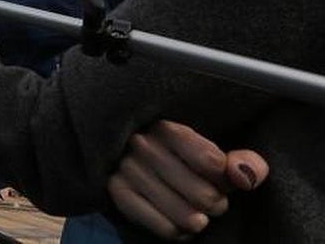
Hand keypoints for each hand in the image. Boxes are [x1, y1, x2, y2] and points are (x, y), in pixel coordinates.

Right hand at [108, 120, 268, 239]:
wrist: (140, 170)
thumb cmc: (185, 163)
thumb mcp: (215, 156)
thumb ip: (244, 163)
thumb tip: (244, 176)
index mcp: (168, 128)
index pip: (214, 163)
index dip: (226, 180)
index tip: (219, 179)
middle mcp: (142, 144)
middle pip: (204, 195)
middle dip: (216, 205)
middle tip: (210, 201)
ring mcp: (127, 169)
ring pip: (186, 217)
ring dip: (199, 221)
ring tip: (196, 214)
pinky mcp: (117, 193)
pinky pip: (166, 229)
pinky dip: (179, 233)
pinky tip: (177, 222)